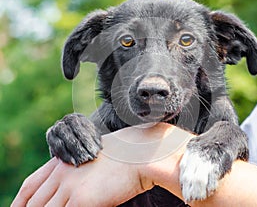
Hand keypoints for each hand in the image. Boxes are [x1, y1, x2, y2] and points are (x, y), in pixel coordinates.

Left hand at [12, 123, 191, 206]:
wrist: (139, 154)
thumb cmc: (122, 158)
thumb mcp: (92, 162)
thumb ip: (76, 174)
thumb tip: (69, 194)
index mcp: (63, 162)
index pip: (31, 185)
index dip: (19, 201)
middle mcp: (62, 174)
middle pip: (34, 202)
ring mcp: (70, 186)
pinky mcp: (82, 199)